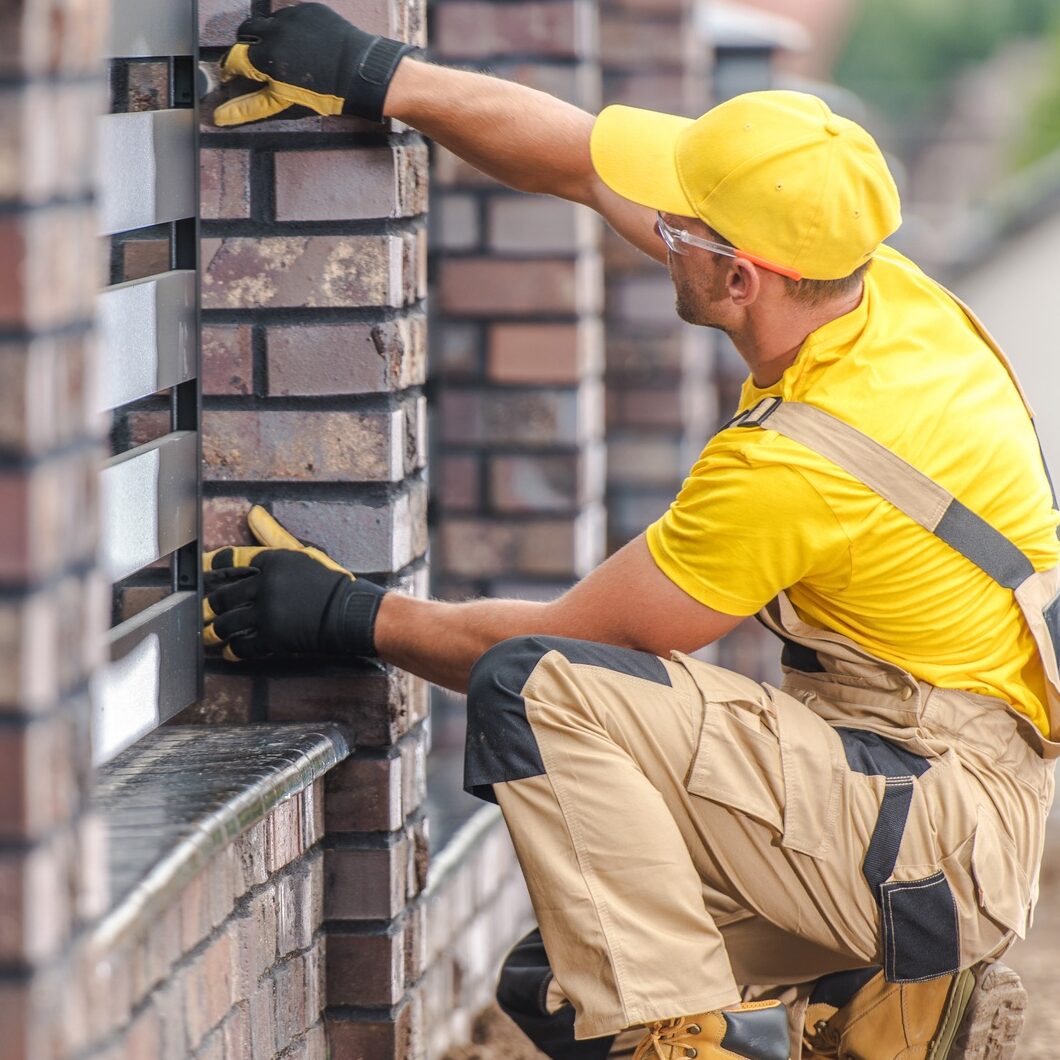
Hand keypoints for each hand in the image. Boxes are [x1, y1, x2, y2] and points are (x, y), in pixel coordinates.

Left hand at [203, 506, 385, 659]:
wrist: (351, 612)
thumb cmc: (330, 581)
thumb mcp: (303, 553)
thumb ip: (274, 534)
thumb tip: (254, 512)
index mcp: (272, 561)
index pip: (230, 560)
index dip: (211, 565)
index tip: (201, 571)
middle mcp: (266, 585)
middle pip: (222, 596)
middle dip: (207, 607)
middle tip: (198, 611)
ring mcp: (268, 613)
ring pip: (227, 624)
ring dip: (213, 632)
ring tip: (207, 635)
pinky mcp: (273, 638)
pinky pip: (242, 646)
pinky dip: (231, 650)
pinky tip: (227, 650)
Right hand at [213, 2, 414, 126]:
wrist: (360, 74)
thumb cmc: (323, 96)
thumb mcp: (283, 104)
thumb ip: (249, 107)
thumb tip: (218, 117)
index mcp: (264, 56)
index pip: (233, 57)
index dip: (231, 69)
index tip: (233, 75)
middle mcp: (274, 30)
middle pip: (246, 32)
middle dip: (248, 46)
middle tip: (259, 62)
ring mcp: (292, 16)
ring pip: (268, 22)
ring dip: (270, 35)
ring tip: (286, 54)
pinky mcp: (309, 9)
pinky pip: (291, 15)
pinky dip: (292, 28)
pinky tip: (305, 44)